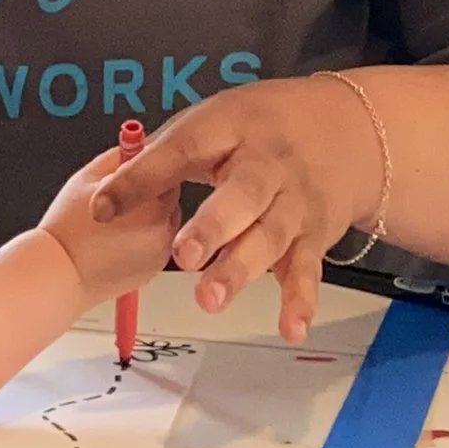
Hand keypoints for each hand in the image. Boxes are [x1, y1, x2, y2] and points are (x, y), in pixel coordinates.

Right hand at [41, 147, 179, 302]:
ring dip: (147, 217)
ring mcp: (159, 253)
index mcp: (151, 203)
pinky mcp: (153, 270)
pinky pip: (155, 245)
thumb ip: (117, 158)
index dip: (148, 169)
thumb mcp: (87, 178)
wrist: (59, 275)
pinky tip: (116, 240)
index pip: (168, 173)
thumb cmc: (68, 230)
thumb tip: (133, 146)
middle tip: (119, 198)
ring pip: (163, 222)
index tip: (134, 171)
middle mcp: (162, 229)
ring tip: (115, 222)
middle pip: (168, 198)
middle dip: (148, 194)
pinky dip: (142, 240)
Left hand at [89, 77, 377, 342]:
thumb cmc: (261, 127)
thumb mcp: (214, 121)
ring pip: (271, 236)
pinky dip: (300, 299)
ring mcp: (295, 200)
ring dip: (241, 269)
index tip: (103, 207)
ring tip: (210, 299)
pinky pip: (308, 268)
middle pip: (242, 194)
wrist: (345, 127)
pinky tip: (289, 326)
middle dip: (212, 226)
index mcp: (232, 125)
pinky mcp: (315, 233)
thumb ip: (163, 156)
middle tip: (181, 256)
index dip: (142, 177)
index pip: (181, 148)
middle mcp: (268, 163)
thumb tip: (107, 193)